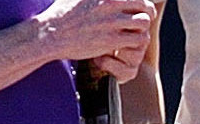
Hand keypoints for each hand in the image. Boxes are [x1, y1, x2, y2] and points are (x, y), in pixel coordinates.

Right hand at [38, 0, 154, 70]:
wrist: (51, 33)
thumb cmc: (63, 12)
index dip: (139, 0)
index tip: (136, 6)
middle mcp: (110, 2)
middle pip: (145, 4)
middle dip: (147, 12)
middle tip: (142, 19)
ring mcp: (111, 21)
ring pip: (144, 22)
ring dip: (143, 28)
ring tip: (136, 32)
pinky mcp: (111, 39)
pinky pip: (139, 39)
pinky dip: (138, 41)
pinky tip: (129, 43)